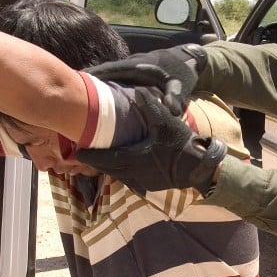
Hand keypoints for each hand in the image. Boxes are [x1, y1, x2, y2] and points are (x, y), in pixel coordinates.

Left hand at [76, 88, 225, 195]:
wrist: (199, 167)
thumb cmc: (182, 144)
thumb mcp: (166, 122)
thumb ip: (149, 107)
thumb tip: (137, 91)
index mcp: (135, 158)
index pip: (106, 158)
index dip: (91, 155)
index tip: (78, 151)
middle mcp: (135, 173)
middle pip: (109, 169)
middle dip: (96, 162)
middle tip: (83, 154)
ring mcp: (142, 182)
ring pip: (118, 176)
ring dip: (108, 168)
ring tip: (99, 159)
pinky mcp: (150, 186)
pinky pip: (129, 181)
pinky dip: (121, 173)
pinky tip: (120, 167)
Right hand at [83, 44, 206, 115]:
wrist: (188, 61)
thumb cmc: (183, 75)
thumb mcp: (181, 86)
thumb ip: (175, 98)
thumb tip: (173, 111)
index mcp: (139, 67)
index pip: (112, 70)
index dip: (96, 74)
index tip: (79, 79)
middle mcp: (131, 65)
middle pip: (105, 72)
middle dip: (89, 80)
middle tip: (69, 90)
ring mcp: (131, 67)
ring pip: (109, 76)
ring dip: (95, 83)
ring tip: (76, 95)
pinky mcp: (132, 72)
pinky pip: (115, 79)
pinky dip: (104, 85)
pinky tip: (95, 97)